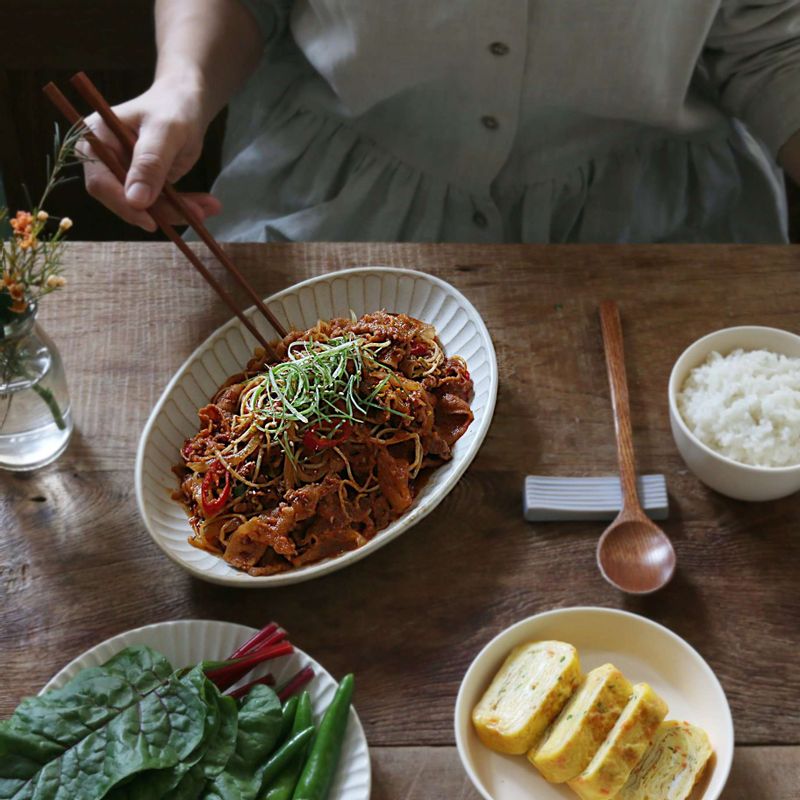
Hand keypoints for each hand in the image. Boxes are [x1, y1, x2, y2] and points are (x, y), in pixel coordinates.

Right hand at [80, 79, 221, 231]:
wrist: (185, 103)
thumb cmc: (172, 108)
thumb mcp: (165, 132)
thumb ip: (150, 163)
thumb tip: (135, 201)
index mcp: (95, 139)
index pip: (100, 182)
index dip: (123, 205)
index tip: (151, 222)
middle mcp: (103, 159)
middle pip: (124, 199)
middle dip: (161, 211)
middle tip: (198, 214)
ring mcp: (123, 173)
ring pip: (146, 206)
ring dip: (178, 211)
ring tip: (210, 208)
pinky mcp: (142, 183)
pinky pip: (160, 203)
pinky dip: (183, 207)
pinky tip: (207, 206)